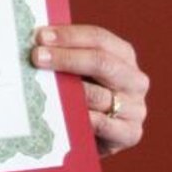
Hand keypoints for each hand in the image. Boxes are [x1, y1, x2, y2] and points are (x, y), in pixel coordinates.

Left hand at [32, 24, 148, 156]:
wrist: (96, 135)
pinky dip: (82, 118)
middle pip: (101, 62)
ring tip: (44, 87)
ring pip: (100, 95)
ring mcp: (136, 108)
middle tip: (36, 57)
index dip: (69, 36)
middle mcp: (135, 79)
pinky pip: (103, 124)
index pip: (99, 38)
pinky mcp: (131, 133)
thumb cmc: (83, 92)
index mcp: (123, 54)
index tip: (41, 37)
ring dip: (69, 91)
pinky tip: (64, 114)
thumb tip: (35, 38)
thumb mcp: (79, 69)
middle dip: (66, 58)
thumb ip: (65, 53)